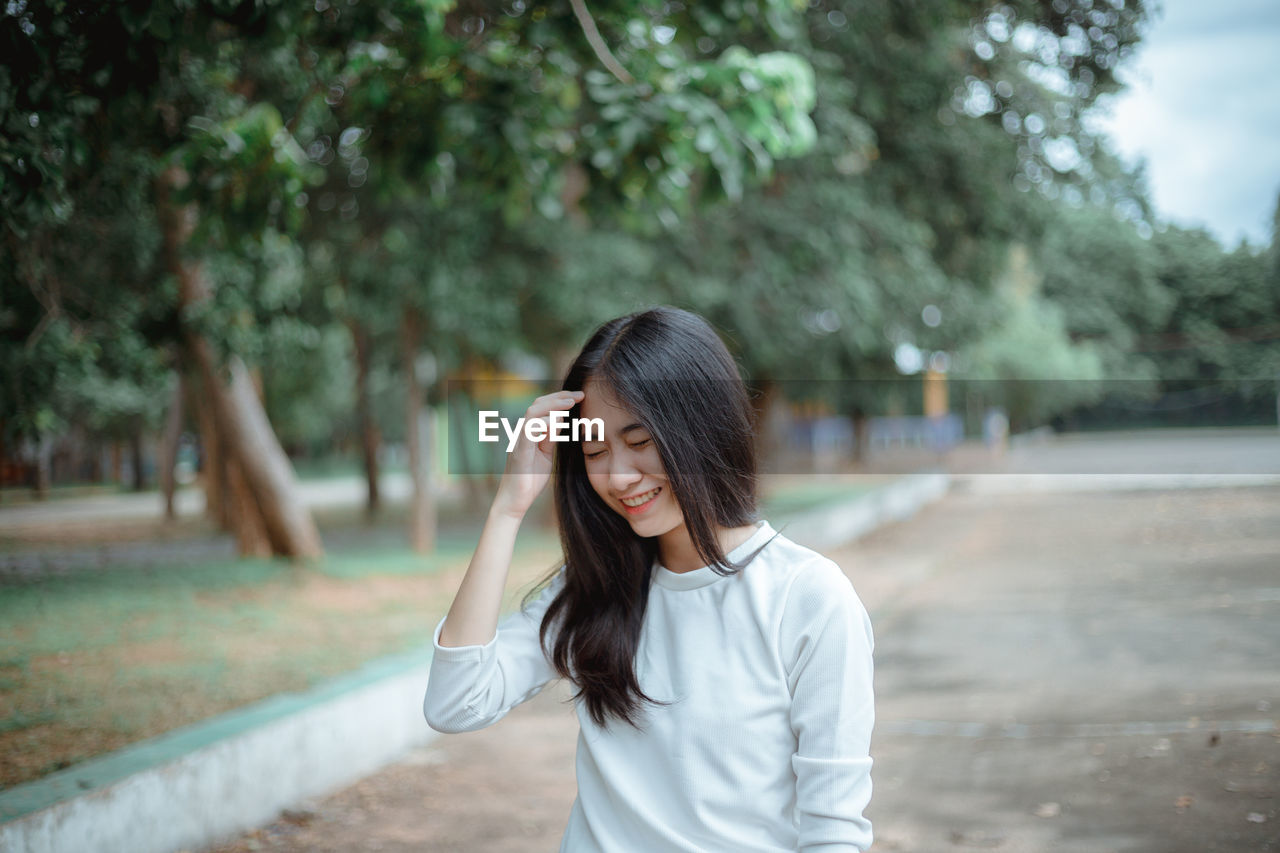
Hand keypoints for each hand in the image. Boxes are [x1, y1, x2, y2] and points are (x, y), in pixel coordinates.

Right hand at [492, 389, 584, 518]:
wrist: (515, 501)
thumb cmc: (529, 479)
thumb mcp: (546, 454)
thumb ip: (551, 437)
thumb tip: (561, 420)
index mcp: (529, 432)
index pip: (543, 407)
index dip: (560, 399)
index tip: (579, 397)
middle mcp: (522, 433)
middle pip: (538, 405)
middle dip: (560, 397)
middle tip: (579, 395)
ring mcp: (519, 441)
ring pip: (533, 413)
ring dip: (553, 405)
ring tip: (571, 402)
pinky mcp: (519, 452)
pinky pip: (529, 431)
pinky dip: (544, 423)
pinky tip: (559, 421)